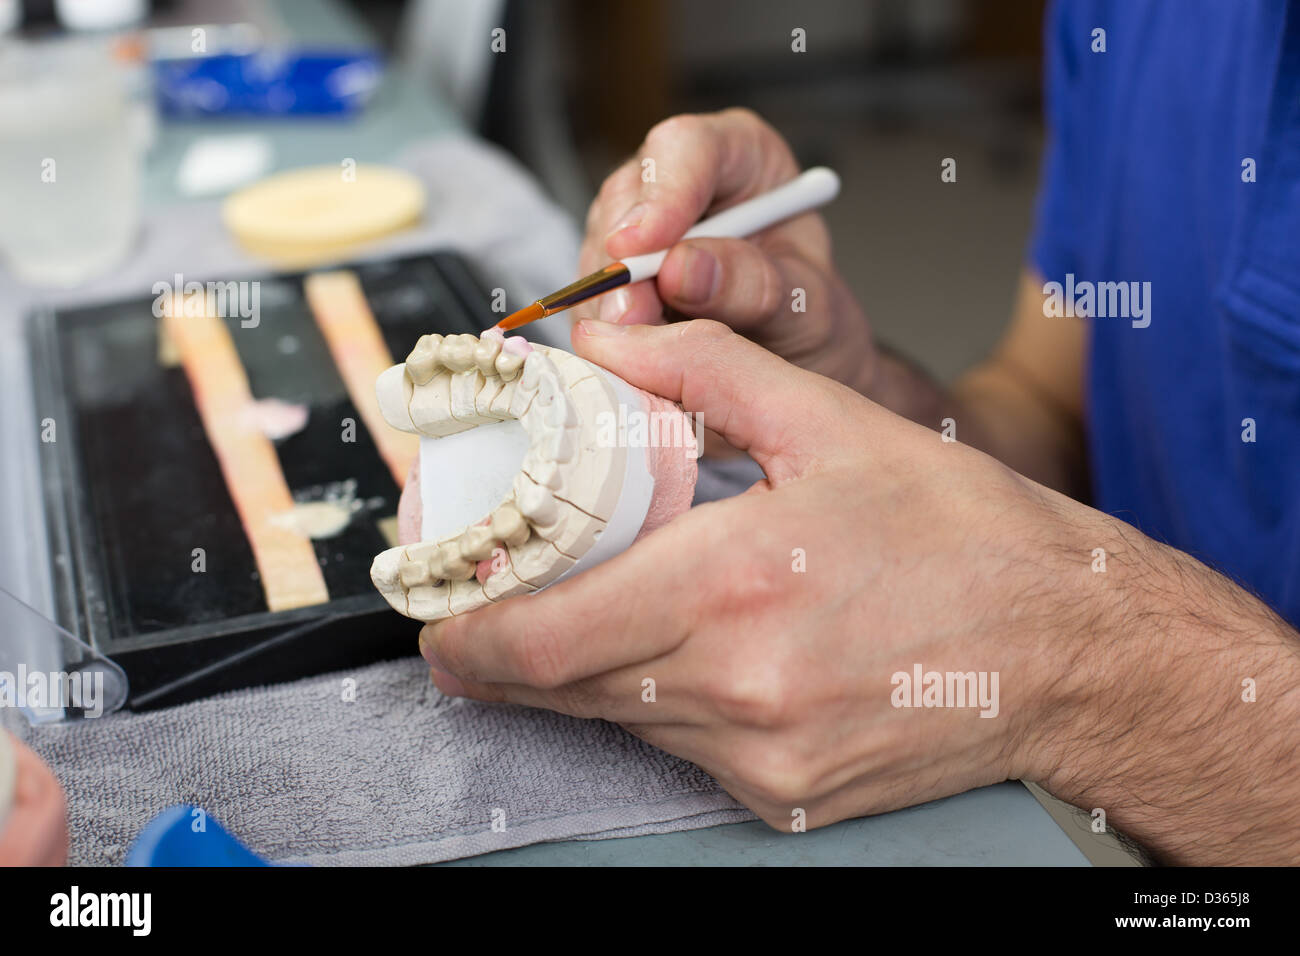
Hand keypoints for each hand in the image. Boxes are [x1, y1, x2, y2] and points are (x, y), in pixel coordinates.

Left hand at [418, 318, 1111, 829]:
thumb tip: (613, 338)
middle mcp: (739, 688)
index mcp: (734, 584)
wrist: (1068, 651)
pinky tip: (691, 658)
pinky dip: (659, 705)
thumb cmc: (964, 538)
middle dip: (504, 657)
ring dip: (585, 675)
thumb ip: (705, 366)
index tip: (436, 622)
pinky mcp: (786, 798)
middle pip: (560, 690)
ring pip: (618, 722)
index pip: (544, 639)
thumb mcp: (831, 422)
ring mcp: (762, 758)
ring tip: (594, 616)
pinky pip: (682, 754)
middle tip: (486, 615)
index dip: (466, 638)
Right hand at [574, 109, 876, 395]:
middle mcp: (682, 180)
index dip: (662, 193)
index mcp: (741, 156)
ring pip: (598, 247)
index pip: (688, 147)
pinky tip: (631, 354)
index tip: (642, 245)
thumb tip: (681, 269)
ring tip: (641, 347)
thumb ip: (754, 283)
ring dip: (612, 302)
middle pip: (627, 196)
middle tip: (632, 318)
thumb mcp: (805, 304)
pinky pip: (592, 293)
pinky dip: (606, 327)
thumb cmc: (808, 315)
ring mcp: (639, 226)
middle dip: (625, 263)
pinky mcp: (614, 272)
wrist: (794, 359)